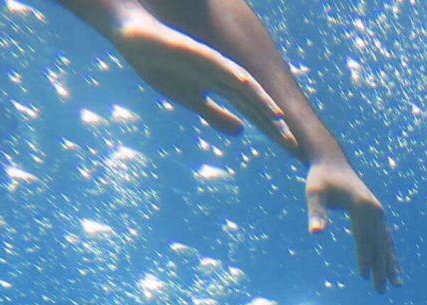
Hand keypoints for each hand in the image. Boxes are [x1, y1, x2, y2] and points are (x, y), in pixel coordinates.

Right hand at [110, 13, 295, 150]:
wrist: (133, 35)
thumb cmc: (162, 65)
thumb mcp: (191, 99)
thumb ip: (216, 114)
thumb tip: (242, 131)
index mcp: (221, 87)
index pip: (252, 110)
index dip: (270, 128)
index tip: (289, 147)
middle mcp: (221, 74)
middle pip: (253, 100)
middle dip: (272, 121)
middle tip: (293, 142)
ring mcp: (209, 62)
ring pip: (240, 82)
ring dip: (258, 99)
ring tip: (277, 116)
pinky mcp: (193, 50)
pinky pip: (215, 62)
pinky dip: (231, 74)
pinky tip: (245, 85)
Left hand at [306, 156, 403, 291]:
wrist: (332, 162)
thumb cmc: (321, 178)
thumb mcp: (314, 193)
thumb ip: (316, 212)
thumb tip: (315, 233)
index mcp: (363, 206)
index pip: (364, 238)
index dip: (363, 257)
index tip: (363, 277)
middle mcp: (376, 210)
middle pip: (379, 245)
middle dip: (380, 268)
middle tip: (381, 290)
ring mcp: (379, 213)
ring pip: (386, 244)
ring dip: (391, 265)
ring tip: (397, 284)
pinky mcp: (378, 215)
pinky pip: (385, 239)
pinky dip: (389, 254)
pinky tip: (391, 267)